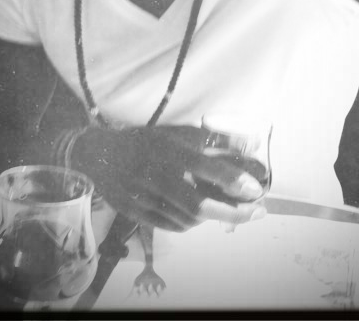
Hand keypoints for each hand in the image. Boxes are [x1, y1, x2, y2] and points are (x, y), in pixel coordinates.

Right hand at [71, 125, 266, 231]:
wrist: (100, 154)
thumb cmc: (148, 142)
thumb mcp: (179, 133)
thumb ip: (214, 141)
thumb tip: (251, 144)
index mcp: (168, 150)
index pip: (205, 167)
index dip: (233, 180)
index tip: (256, 190)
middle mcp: (156, 174)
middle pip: (198, 204)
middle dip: (232, 212)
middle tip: (258, 212)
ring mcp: (143, 197)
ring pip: (187, 218)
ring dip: (213, 216)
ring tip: (231, 209)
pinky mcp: (135, 213)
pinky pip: (172, 225)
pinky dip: (191, 223)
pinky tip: (201, 215)